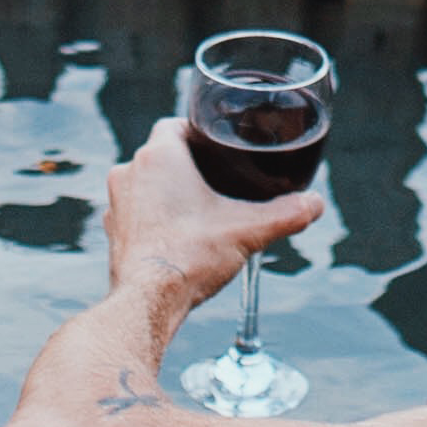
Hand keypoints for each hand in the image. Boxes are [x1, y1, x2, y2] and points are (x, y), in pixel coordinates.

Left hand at [106, 113, 322, 307]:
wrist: (149, 302)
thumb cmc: (190, 257)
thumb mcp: (248, 230)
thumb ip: (286, 213)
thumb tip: (314, 204)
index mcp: (159, 156)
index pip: (175, 125)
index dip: (196, 132)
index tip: (216, 147)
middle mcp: (130, 173)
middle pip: (161, 155)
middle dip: (186, 164)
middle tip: (215, 180)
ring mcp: (116, 205)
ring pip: (144, 184)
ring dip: (166, 192)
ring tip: (197, 210)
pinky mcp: (112, 233)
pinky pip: (134, 214)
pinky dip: (152, 220)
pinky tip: (175, 236)